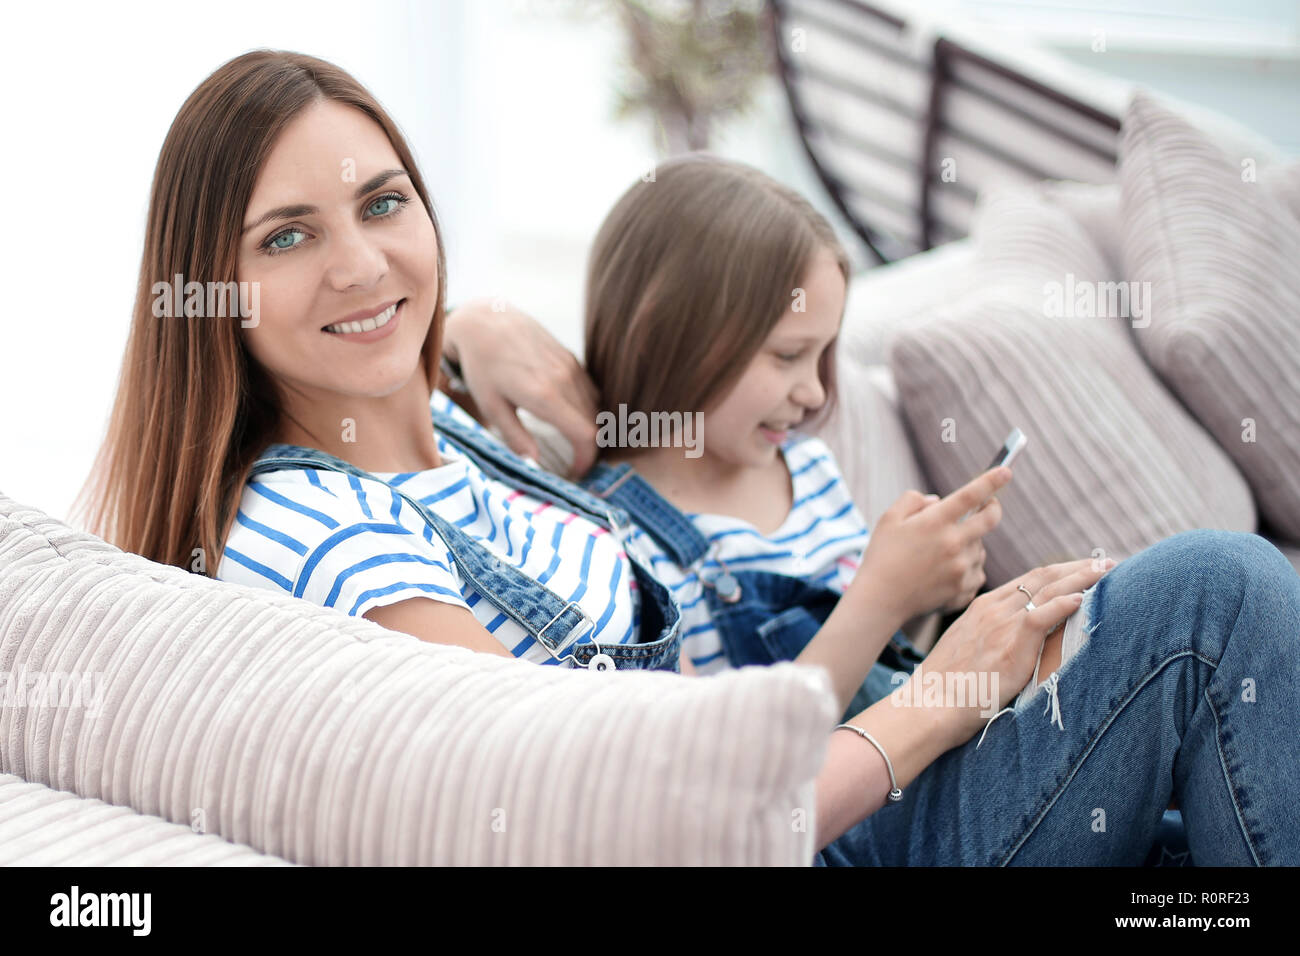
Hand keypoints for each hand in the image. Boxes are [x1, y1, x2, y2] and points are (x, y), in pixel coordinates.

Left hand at [443, 299, 599, 476]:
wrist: (486, 321)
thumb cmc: (483, 366)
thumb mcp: (492, 406)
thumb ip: (516, 438)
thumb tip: (535, 464)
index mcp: (545, 396)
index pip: (586, 435)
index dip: (586, 459)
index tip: (576, 472)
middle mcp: (564, 380)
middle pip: (595, 423)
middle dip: (589, 448)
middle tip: (573, 462)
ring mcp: (571, 366)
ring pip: (595, 406)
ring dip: (589, 427)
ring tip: (572, 442)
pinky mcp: (570, 357)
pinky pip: (589, 389)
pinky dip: (587, 407)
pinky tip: (570, 415)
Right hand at [852, 468, 1011, 622]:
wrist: (880, 600)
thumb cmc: (882, 556)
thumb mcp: (889, 518)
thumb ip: (914, 500)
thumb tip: (939, 501)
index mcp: (936, 522)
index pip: (972, 494)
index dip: (992, 480)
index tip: (1006, 471)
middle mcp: (954, 543)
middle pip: (990, 518)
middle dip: (992, 508)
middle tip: (987, 505)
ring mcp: (961, 568)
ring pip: (980, 548)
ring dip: (970, 544)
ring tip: (943, 553)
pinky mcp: (963, 589)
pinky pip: (977, 572)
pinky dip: (967, 570)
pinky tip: (945, 573)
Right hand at [917, 556, 1116, 747]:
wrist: (929, 705)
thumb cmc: (945, 687)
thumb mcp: (966, 650)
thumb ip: (990, 638)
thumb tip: (1012, 645)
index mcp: (982, 608)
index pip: (1028, 580)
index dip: (1058, 571)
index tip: (1081, 568)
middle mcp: (992, 609)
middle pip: (1041, 577)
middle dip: (1076, 567)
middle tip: (1104, 561)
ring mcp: (1000, 625)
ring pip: (1047, 590)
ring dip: (1081, 578)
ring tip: (1106, 569)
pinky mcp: (1009, 645)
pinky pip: (1041, 616)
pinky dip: (1065, 603)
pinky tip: (1083, 597)